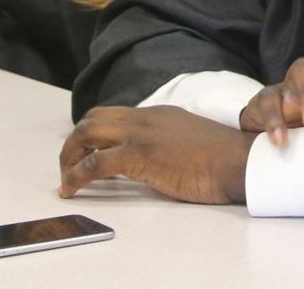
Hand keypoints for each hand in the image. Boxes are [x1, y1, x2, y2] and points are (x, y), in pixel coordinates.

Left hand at [59, 106, 255, 204]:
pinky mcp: (139, 155)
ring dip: (69, 156)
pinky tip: (71, 190)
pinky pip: (96, 163)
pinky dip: (76, 176)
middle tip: (69, 166)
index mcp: (157, 113)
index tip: (86, 153)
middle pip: (93, 118)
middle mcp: (144, 118)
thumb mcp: (188, 140)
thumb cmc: (221, 158)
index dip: (94, 134)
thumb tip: (152, 159)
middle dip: (74, 142)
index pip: (113, 115)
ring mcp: (140, 134)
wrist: (236, 160)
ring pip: (88, 132)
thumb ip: (166, 142)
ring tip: (66, 180)